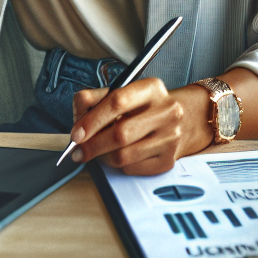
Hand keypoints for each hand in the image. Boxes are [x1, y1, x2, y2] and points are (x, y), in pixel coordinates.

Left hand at [69, 78, 212, 175]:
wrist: (180, 120)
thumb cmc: (144, 107)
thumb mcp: (123, 93)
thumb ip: (96, 98)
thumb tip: (78, 110)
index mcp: (152, 88)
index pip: (117, 101)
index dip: (92, 120)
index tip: (76, 133)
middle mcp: (166, 111)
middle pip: (120, 133)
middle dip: (92, 145)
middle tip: (78, 150)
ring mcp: (170, 137)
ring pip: (123, 156)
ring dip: (102, 157)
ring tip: (97, 152)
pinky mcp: (168, 160)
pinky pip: (132, 169)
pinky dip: (118, 165)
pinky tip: (117, 156)